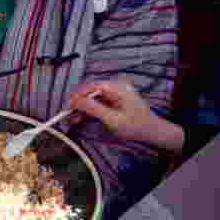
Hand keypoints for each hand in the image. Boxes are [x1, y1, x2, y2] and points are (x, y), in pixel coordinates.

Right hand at [66, 80, 184, 152]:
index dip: (77, 95)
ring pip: (93, 98)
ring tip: (73, 119)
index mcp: (117, 87)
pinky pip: (98, 103)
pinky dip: (90, 111)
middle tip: (68, 114)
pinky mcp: (115, 101)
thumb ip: (92, 108)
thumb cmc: (136, 127)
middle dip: (79, 103)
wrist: (152, 133)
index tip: (68, 105)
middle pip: (91, 91)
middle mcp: (116, 87)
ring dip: (83, 108)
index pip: (92, 85)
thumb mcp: (111, 119)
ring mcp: (116, 94)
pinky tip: (82, 118)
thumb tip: (75, 101)